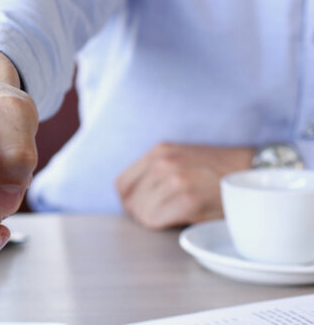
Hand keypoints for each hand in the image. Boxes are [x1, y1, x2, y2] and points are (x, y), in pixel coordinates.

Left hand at [116, 143, 254, 228]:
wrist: (255, 172)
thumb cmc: (218, 171)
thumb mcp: (181, 159)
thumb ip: (155, 172)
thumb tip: (132, 200)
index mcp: (158, 152)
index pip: (122, 185)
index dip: (130, 201)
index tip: (143, 208)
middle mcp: (162, 163)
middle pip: (130, 202)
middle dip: (142, 213)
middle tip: (164, 215)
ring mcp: (174, 180)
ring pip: (141, 213)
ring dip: (154, 220)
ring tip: (175, 216)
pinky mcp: (187, 199)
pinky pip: (154, 220)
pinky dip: (164, 225)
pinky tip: (181, 219)